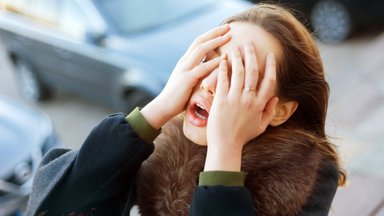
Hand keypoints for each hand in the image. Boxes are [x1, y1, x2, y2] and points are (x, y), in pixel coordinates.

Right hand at [141, 25, 230, 128]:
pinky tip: (223, 59)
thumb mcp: (189, 81)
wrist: (163, 107)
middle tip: (228, 26)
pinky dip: (213, 62)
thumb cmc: (178, 97)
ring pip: (200, 50)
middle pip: (200, 41)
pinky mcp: (185, 79)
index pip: (198, 42)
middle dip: (215, 33)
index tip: (223, 30)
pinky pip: (201, 68)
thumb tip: (211, 70)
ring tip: (228, 37)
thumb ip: (197, 73)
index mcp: (185, 61)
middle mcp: (184, 62)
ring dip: (215, 42)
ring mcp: (184, 69)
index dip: (211, 34)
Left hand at [205, 44, 278, 170]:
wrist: (225, 145)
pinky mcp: (221, 100)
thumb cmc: (243, 136)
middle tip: (249, 43)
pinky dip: (224, 68)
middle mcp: (249, 99)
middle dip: (252, 54)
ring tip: (235, 48)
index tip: (269, 55)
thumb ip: (270, 111)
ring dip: (237, 57)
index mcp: (260, 104)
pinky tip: (223, 60)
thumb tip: (275, 97)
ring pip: (239, 72)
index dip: (271, 66)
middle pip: (253, 71)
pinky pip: (223, 80)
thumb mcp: (261, 126)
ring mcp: (235, 99)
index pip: (270, 80)